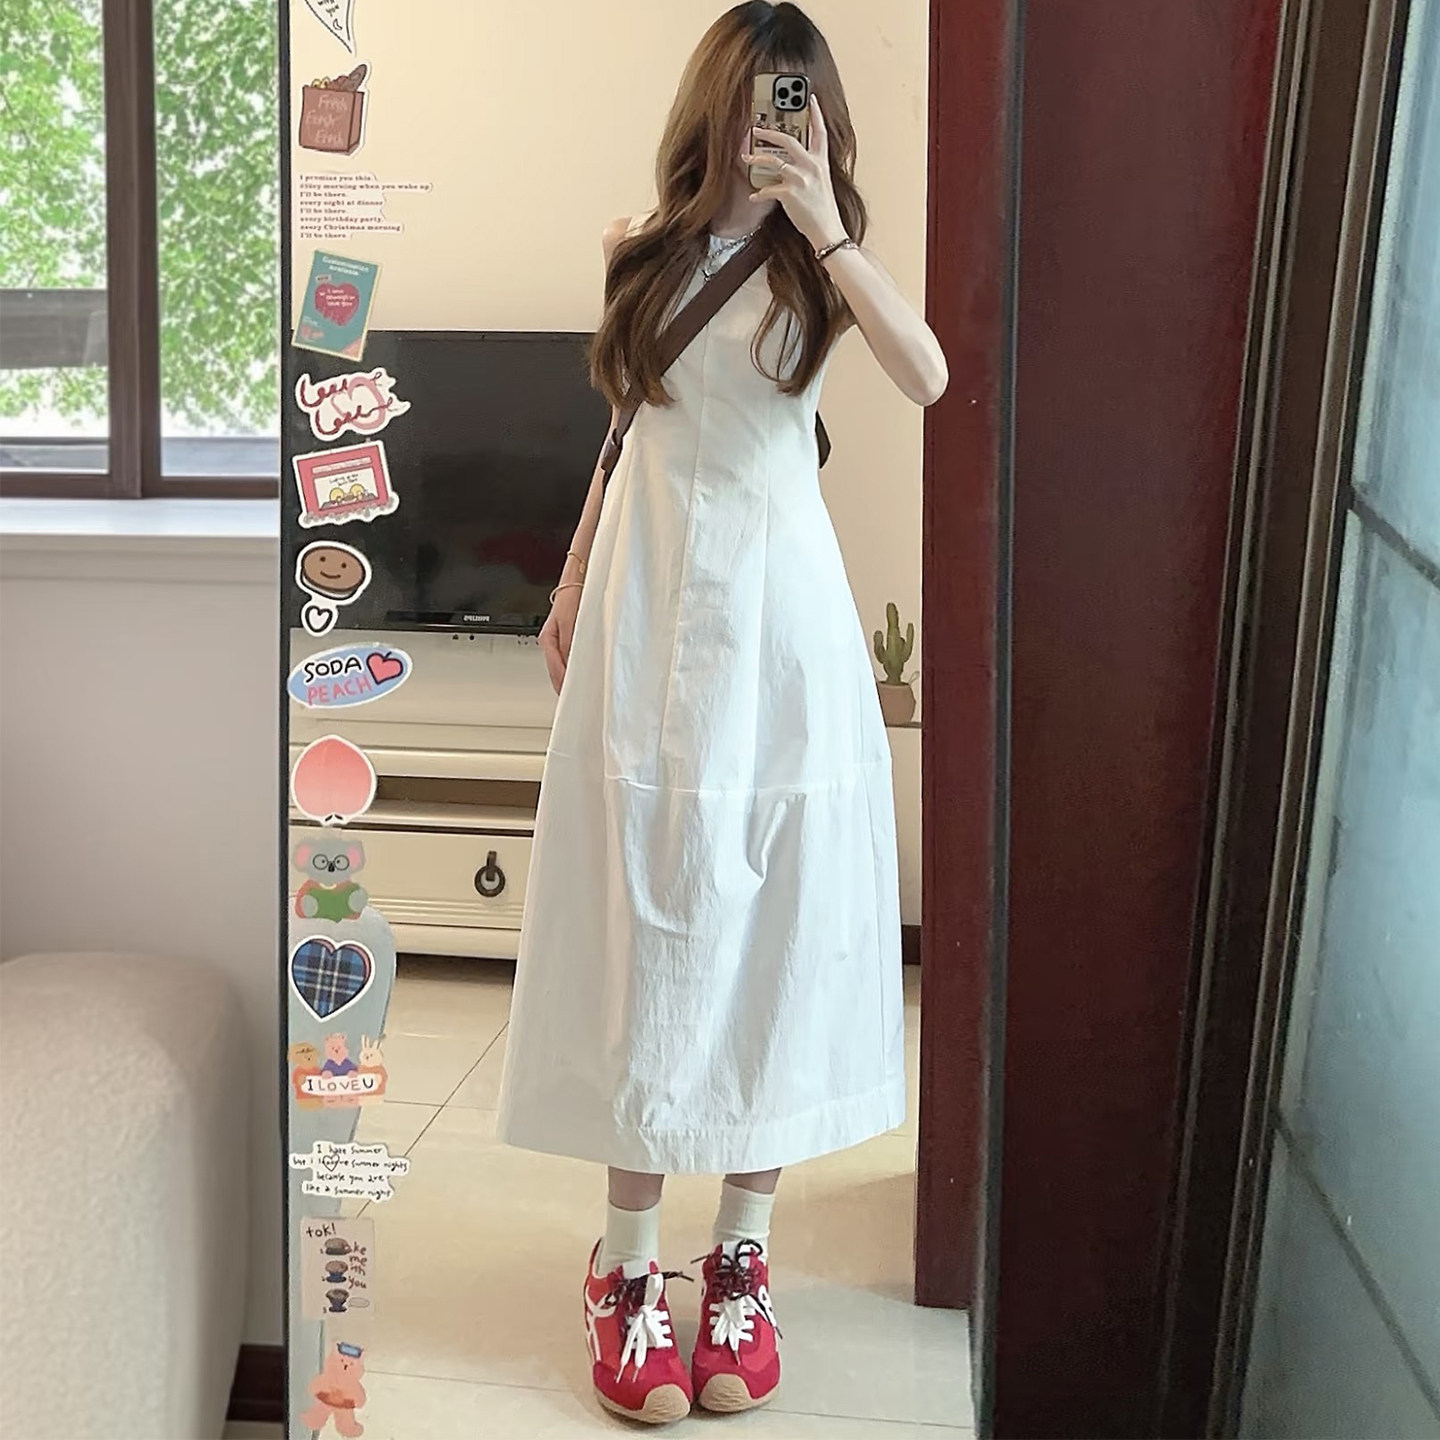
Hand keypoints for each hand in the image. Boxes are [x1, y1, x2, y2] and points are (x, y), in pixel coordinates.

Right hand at [539, 585, 580, 694]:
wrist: (578, 579)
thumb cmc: (573, 596)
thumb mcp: (571, 621)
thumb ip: (571, 644)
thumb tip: (572, 664)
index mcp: (548, 640)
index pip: (555, 670)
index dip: (565, 685)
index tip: (573, 696)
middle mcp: (553, 643)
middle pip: (558, 672)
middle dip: (568, 685)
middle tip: (581, 697)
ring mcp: (561, 642)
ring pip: (564, 667)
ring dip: (573, 677)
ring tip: (585, 688)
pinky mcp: (570, 639)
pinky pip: (572, 659)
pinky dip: (578, 667)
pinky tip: (587, 672)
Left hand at [744, 96, 846, 250]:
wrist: (827, 230)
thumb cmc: (823, 210)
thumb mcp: (822, 183)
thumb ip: (810, 169)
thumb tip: (791, 164)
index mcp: (821, 162)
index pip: (820, 132)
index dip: (816, 114)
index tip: (811, 99)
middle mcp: (811, 167)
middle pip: (789, 140)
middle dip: (770, 132)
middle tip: (756, 129)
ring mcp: (800, 179)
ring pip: (773, 161)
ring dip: (756, 159)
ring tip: (746, 158)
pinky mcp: (790, 193)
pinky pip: (768, 189)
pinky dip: (759, 194)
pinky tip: (753, 196)